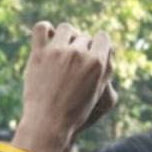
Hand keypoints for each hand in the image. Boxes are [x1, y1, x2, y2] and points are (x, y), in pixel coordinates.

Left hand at [13, 22, 114, 151]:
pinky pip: (42, 27)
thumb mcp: (97, 92)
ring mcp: (57, 52)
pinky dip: (46, 29)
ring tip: (63, 48)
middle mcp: (78, 54)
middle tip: (74, 62)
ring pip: (66, 28)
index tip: (92, 53)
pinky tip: (49, 38)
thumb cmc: (75, 112)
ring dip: (67, 36)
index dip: (98, 45)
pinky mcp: (38, 53)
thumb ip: (105, 69)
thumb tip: (112, 49)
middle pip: (84, 36)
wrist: (48, 124)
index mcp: (97, 63)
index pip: (103, 37)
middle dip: (82, 46)